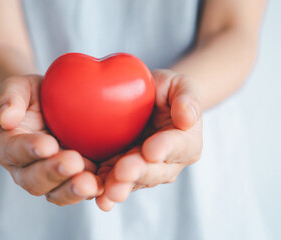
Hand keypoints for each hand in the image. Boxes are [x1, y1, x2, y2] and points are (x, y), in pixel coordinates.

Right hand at [0, 75, 102, 205]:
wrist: (52, 105)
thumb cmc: (33, 94)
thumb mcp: (18, 86)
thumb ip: (9, 98)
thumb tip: (6, 118)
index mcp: (5, 146)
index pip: (13, 151)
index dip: (29, 150)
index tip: (48, 144)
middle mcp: (22, 169)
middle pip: (33, 180)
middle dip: (54, 173)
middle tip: (74, 162)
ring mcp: (47, 180)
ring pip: (56, 193)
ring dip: (72, 190)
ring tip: (90, 183)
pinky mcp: (70, 182)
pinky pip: (78, 192)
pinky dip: (92, 191)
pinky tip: (106, 186)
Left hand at [95, 69, 202, 210]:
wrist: (146, 100)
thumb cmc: (167, 90)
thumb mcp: (181, 85)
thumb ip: (188, 98)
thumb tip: (187, 118)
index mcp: (186, 143)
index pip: (178, 147)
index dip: (165, 149)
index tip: (151, 150)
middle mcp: (167, 164)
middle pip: (154, 171)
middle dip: (138, 172)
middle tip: (123, 172)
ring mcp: (143, 171)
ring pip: (132, 182)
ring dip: (119, 186)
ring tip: (108, 191)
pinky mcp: (120, 173)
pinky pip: (111, 182)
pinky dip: (102, 188)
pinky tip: (93, 193)